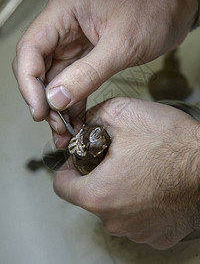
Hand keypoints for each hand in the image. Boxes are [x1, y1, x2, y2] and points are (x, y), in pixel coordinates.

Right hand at [12, 0, 197, 146]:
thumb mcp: (121, 45)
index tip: (39, 110)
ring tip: (64, 129)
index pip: (30, 49)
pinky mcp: (86, 56)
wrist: (173, 9)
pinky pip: (72, 83)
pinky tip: (74, 120)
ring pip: (54, 79)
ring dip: (57, 106)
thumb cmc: (153, 10)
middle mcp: (64, 26)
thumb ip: (87, 74)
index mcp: (65, 11)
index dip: (28, 83)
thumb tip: (57, 98)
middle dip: (43, 99)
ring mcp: (74, 43)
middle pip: (37, 67)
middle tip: (54, 124)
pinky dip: (72, 102)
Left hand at [54, 98, 199, 249]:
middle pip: (90, 196)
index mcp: (100, 194)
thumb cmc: (175, 144)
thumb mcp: (124, 113)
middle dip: (98, 175)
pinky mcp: (156, 235)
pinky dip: (139, 202)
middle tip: (116, 158)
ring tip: (139, 169)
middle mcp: (115, 219)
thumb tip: (82, 124)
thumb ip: (93, 116)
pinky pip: (136, 217)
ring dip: (120, 189)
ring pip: (114, 207)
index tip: (78, 161)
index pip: (62, 186)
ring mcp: (137, 230)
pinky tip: (152, 185)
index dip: (68, 168)